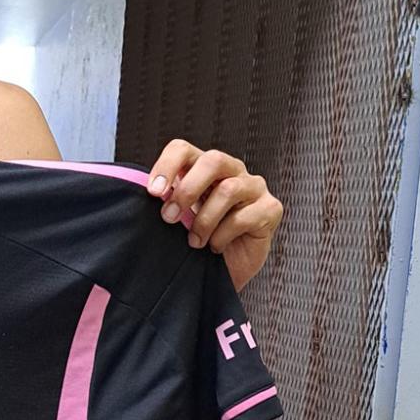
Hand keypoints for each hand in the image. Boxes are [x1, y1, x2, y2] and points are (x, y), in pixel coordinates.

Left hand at [146, 140, 282, 292]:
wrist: (224, 271)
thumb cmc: (200, 241)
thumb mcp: (179, 219)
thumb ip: (168, 201)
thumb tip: (149, 194)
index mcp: (204, 168)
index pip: (184, 149)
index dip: (167, 166)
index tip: (153, 192)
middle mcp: (232, 171)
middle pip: (213, 160)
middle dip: (187, 190)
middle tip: (169, 217)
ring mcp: (254, 187)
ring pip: (229, 189)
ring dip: (205, 220)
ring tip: (195, 242)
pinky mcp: (271, 209)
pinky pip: (244, 216)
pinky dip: (223, 235)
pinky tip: (216, 246)